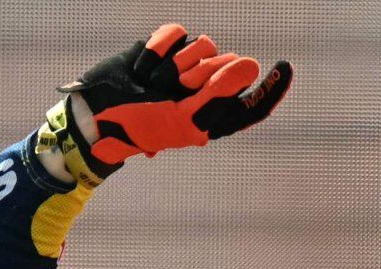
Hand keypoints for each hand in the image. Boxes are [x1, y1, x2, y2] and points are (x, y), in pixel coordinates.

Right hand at [61, 25, 290, 174]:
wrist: (96, 111)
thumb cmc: (138, 125)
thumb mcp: (181, 118)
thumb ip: (218, 95)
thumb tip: (252, 66)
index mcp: (211, 118)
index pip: (251, 104)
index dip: (271, 88)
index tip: (284, 67)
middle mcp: (204, 91)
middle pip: (228, 65)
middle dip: (200, 77)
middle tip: (174, 93)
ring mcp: (185, 67)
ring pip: (205, 45)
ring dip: (175, 64)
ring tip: (153, 83)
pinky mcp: (167, 48)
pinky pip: (179, 32)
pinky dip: (159, 48)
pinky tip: (142, 67)